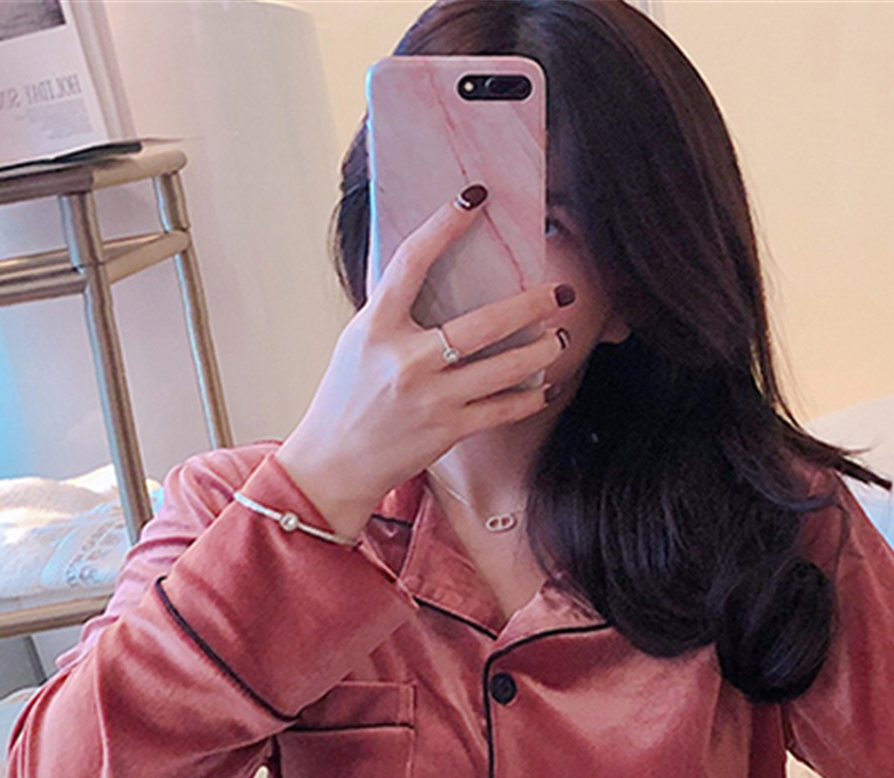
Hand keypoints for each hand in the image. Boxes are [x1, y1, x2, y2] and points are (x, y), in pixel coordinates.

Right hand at [276, 189, 570, 535]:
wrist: (333, 463)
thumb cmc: (346, 398)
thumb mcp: (357, 341)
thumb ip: (391, 309)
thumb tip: (425, 266)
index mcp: (376, 326)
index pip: (412, 262)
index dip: (444, 225)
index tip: (474, 197)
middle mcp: (405, 360)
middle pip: (481, 325)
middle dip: (528, 305)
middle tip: (560, 291)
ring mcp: (429, 398)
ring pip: (501, 369)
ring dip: (539, 351)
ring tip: (559, 336)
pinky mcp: (446, 431)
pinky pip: (500, 410)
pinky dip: (527, 398)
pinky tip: (544, 386)